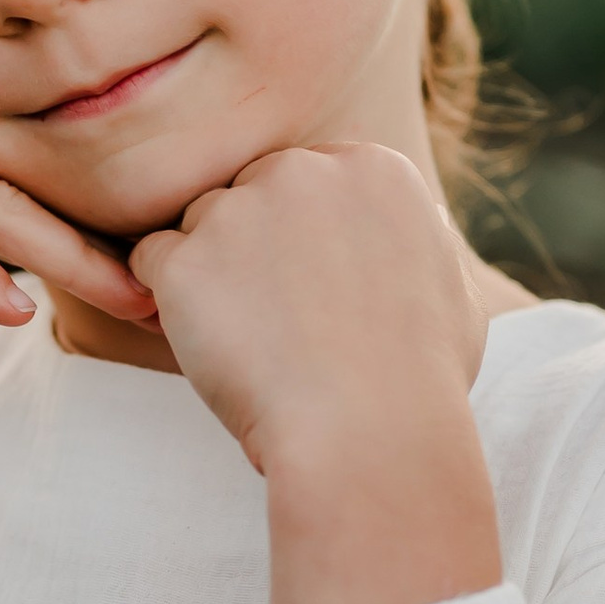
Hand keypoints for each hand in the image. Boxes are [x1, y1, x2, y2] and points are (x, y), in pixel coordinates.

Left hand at [129, 146, 502, 603]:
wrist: (369, 436)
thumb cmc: (420, 382)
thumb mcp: (453, 295)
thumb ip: (424, 245)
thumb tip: (424, 230)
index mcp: (370, 167)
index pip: (306, 183)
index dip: (304, 245)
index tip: (321, 298)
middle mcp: (302, 170)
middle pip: (249, 194)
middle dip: (255, 251)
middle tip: (281, 325)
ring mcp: (237, 210)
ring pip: (198, 226)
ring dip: (211, 276)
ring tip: (253, 344)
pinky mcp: (184, 259)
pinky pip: (151, 262)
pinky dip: (170, 303)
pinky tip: (215, 346)